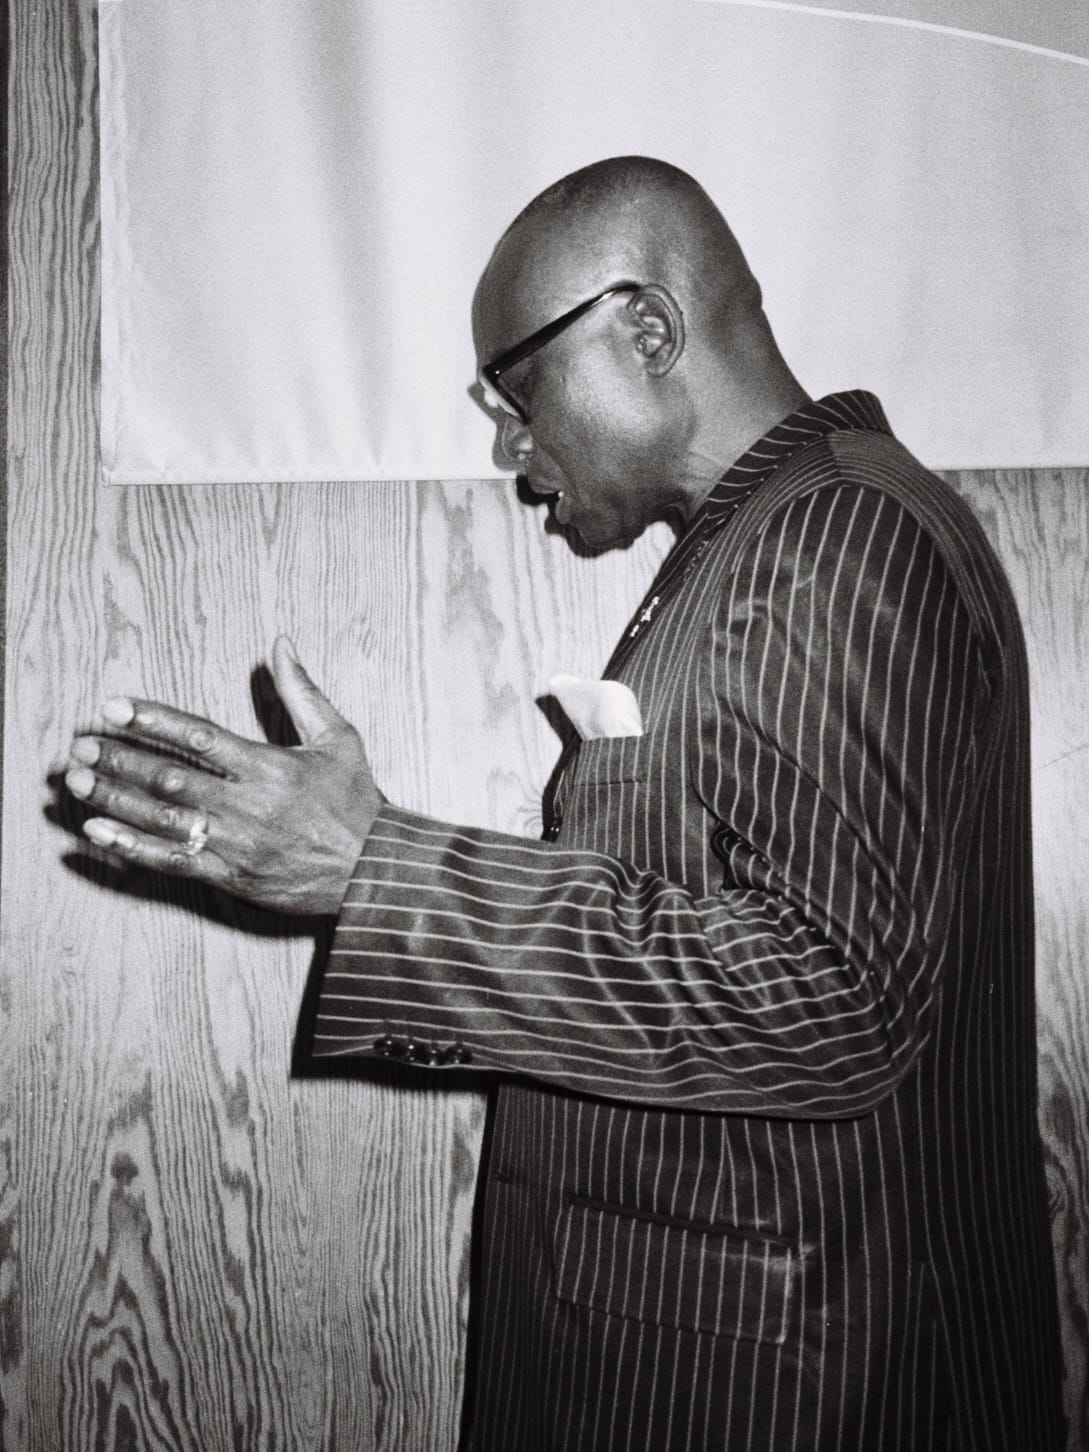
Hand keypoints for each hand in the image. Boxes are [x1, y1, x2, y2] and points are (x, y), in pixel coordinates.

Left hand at [64, 637, 382, 914]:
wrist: (374, 871)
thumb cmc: (357, 802)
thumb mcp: (339, 738)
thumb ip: (303, 690)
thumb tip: (281, 643)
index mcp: (270, 766)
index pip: (199, 737)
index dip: (152, 720)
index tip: (114, 707)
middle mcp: (247, 803)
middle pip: (169, 778)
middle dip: (119, 759)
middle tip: (81, 745)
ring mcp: (235, 842)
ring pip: (162, 817)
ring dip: (114, 798)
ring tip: (77, 781)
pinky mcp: (229, 875)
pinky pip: (170, 859)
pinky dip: (131, 846)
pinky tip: (97, 831)